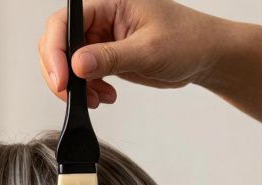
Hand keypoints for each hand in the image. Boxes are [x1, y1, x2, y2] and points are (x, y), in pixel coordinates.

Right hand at [38, 0, 230, 105]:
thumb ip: (111, 57)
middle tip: (73, 96)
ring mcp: (101, 39)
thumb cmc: (188, 40)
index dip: (56, 51)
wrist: (206, 55)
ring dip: (75, 86)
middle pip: (58, 43)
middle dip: (60, 73)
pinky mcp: (105, 57)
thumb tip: (77, 64)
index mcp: (109, 3)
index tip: (62, 79)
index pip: (65, 22)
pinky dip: (87, 91)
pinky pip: (82, 75)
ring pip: (67, 63)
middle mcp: (101, 18)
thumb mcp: (149, 49)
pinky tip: (106, 96)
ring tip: (98, 98)